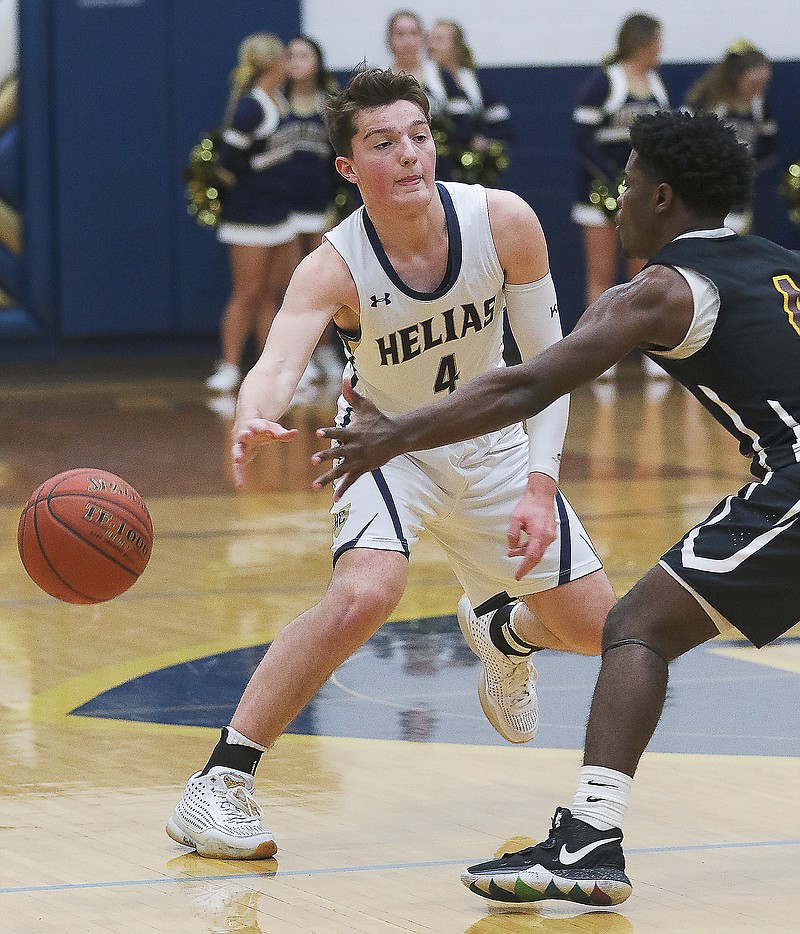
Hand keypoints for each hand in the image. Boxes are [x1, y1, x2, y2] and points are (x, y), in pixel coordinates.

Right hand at [231, 419, 297, 487]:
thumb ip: (283, 434)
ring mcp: (239, 445)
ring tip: (238, 460)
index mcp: (254, 425)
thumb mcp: (273, 429)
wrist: (245, 424)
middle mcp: (244, 434)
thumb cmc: (263, 428)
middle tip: (247, 434)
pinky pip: (237, 467)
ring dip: (238, 455)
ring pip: (237, 450)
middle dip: (246, 434)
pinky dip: (238, 476)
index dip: (262, 427)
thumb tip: (295, 432)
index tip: (266, 429)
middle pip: (244, 434)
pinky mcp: (237, 456)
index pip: (258, 425)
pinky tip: (240, 486)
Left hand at [312, 378, 397, 499]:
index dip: (328, 432)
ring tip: (314, 486)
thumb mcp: (366, 406)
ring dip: (327, 479)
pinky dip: (343, 490)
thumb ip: (351, 394)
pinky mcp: (363, 469)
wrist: (397, 437)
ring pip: (341, 471)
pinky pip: (351, 481)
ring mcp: (359, 460)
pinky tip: (334, 499)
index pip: (338, 432)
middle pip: (338, 453)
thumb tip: (344, 376)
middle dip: (326, 457)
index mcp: (353, 433)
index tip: (318, 433)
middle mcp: (355, 448)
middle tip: (313, 460)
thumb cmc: (378, 420)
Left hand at [507, 478, 556, 580]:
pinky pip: (540, 546)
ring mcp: (550, 536)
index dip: (524, 568)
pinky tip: (522, 546)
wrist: (541, 495)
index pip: (531, 557)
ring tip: (514, 552)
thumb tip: (512, 547)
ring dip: (526, 555)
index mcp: (539, 535)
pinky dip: (531, 549)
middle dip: (526, 565)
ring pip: (538, 552)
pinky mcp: (549, 534)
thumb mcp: (515, 519)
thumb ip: (513, 534)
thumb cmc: (530, 505)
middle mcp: (547, 537)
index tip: (518, 575)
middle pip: (536, 558)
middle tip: (517, 572)